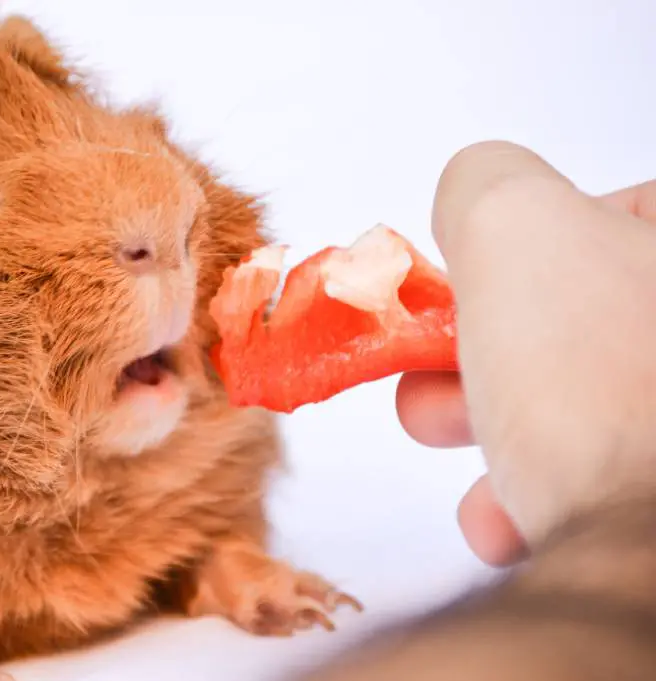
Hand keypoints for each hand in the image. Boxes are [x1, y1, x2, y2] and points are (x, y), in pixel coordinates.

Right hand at [395, 141, 655, 565]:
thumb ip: (484, 183)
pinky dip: (534, 493)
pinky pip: (599, 483)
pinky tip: (506, 516)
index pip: (625, 212)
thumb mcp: (514, 226)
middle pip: (587, 317)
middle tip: (437, 364)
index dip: (533, 242)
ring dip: (491, 420)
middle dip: (485, 344)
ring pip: (582, 405)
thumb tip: (471, 207)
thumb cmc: (600, 384)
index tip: (478, 283)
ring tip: (450, 437)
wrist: (645, 559)